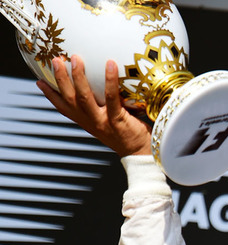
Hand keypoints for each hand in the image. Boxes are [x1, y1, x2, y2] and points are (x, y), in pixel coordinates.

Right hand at [36, 54, 151, 156]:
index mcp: (87, 122)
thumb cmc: (130, 135)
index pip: (64, 108)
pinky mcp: (117, 120)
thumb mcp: (111, 122)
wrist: (141, 154)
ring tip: (76, 59)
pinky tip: (110, 64)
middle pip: (70, 99)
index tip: (39, 81)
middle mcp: (91, 122)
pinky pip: (111, 98)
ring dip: (78, 77)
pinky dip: (109, 80)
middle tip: (56, 60)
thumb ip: (104, 108)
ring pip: (84, 98)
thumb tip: (106, 86)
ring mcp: (102, 121)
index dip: (50, 96)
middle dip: (61, 79)